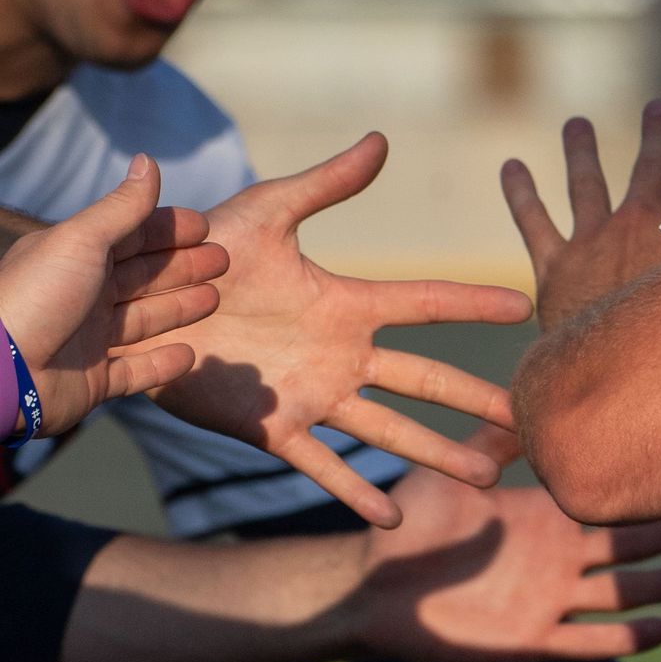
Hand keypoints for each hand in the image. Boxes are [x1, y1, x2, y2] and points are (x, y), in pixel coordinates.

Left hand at [0, 157, 226, 438]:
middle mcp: (81, 295)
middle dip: (183, 267)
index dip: (168, 230)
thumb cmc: (37, 296)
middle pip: (142, 277)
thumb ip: (121, 206)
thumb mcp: (81, 241)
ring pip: (144, 320)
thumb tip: (148, 159)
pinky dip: (163, 364)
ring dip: (180, 309)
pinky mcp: (93, 381)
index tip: (208, 227)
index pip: (130, 237)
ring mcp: (87, 339)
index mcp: (74, 258)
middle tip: (223, 261)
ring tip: (215, 300)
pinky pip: (136, 371)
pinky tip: (191, 356)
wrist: (2, 372)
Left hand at [138, 135, 534, 527]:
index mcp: (345, 304)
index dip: (473, 303)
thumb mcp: (263, 213)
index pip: (425, 303)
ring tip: (483, 478)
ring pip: (389, 430)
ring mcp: (311, 394)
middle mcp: (341, 354)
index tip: (524, 305)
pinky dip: (354, 491)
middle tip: (527, 419)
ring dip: (437, 453)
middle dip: (476, 400)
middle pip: (425, 379)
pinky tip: (391, 519)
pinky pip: (320, 464)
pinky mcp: (271, 425)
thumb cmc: (193, 251)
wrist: (131, 304)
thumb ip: (323, 185)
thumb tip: (382, 142)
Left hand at [352, 426, 660, 661]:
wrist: (372, 587)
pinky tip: (659, 629)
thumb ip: (491, 440)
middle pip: (633, 548)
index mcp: (546, 520)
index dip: (651, 494)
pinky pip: (586, 643)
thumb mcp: (452, 472)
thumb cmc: (410, 526)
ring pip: (622, 596)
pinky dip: (623, 638)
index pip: (612, 504)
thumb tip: (528, 397)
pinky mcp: (530, 642)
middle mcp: (558, 561)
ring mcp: (549, 602)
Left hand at [503, 101, 660, 333]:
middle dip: (656, 133)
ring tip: (577, 125)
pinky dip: (520, 193)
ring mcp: (596, 241)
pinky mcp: (557, 267)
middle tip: (657, 106)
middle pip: (651, 166)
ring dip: (582, 149)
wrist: (619, 380)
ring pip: (587, 182)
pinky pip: (534, 222)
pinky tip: (511, 167)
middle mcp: (641, 225)